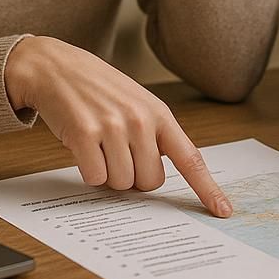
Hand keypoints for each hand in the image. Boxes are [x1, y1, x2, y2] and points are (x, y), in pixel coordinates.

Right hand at [3, 36, 232, 217]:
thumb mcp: (137, 103)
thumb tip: (156, 181)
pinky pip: (95, 178)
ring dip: (107, 172)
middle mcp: (140, 120)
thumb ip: (154, 136)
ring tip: (98, 143)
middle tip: (116, 151)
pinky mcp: (84, 134)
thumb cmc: (98, 89)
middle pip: (149, 182)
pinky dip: (87, 170)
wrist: (55, 66)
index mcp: (159, 114)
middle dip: (132, 176)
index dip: (207, 188)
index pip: (190, 158)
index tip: (223, 211)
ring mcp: (113, 127)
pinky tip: (83, 145)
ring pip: (120, 184)